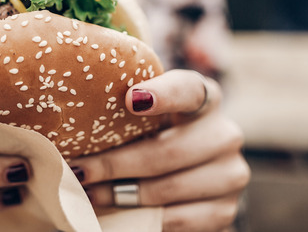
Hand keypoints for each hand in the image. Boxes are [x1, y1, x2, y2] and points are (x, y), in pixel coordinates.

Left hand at [68, 70, 248, 231]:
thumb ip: (126, 106)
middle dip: (117, 164)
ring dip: (123, 194)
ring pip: (169, 188)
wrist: (189, 175)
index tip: (131, 100)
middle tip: (81, 170)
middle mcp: (225, 133)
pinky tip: (118, 212)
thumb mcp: (146, 114)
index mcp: (205, 97)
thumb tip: (76, 106)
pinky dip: (144, 218)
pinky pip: (178, 219)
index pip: (188, 89)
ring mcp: (230, 173)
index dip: (163, 94)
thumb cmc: (155, 134)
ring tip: (90, 193)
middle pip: (168, 151)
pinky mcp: (225, 209)